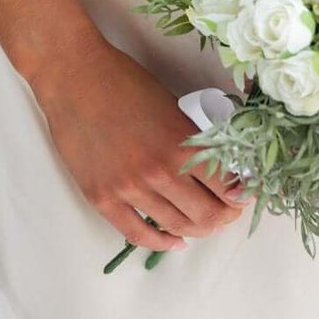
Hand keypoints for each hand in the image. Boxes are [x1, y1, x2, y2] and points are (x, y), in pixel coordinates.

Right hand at [29, 33, 248, 254]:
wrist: (74, 76)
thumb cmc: (124, 82)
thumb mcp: (171, 107)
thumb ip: (192, 141)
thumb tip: (219, 169)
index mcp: (180, 144)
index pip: (225, 187)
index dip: (240, 197)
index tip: (244, 196)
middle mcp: (158, 172)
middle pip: (206, 214)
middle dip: (224, 216)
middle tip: (228, 212)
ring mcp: (128, 189)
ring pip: (176, 227)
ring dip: (196, 229)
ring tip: (204, 223)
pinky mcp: (101, 198)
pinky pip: (137, 234)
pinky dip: (161, 242)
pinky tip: (174, 241)